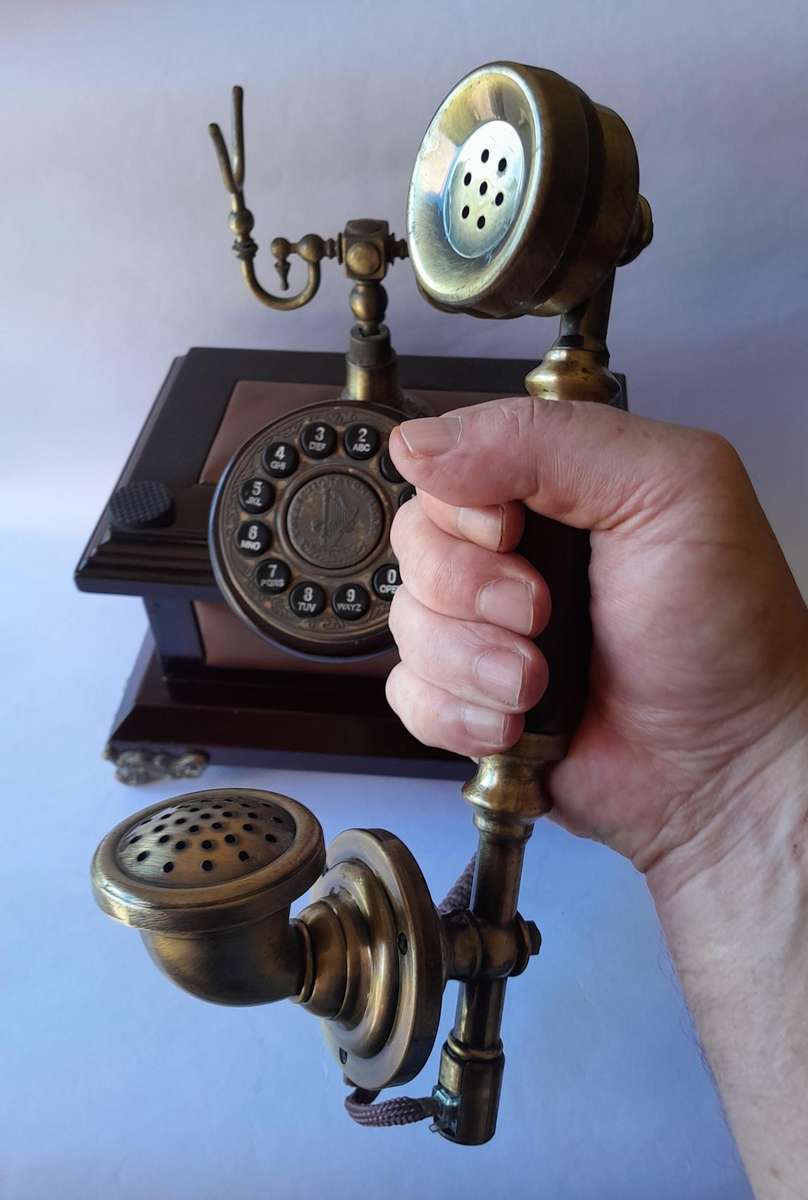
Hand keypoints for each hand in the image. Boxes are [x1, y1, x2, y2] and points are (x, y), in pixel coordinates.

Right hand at [386, 396, 807, 879]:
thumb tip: (423, 442)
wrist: (730, 766)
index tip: (512, 534)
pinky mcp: (471, 698)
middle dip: (472, 591)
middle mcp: (517, 552)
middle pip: (417, 542)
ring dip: (473, 661)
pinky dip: (458, 713)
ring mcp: (489, 628)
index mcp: (557, 485)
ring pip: (408, 622)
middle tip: (541, 612)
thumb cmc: (728, 632)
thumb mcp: (670, 489)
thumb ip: (550, 439)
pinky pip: (408, 693)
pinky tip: (516, 720)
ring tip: (539, 680)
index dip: (462, 506)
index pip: (450, 462)